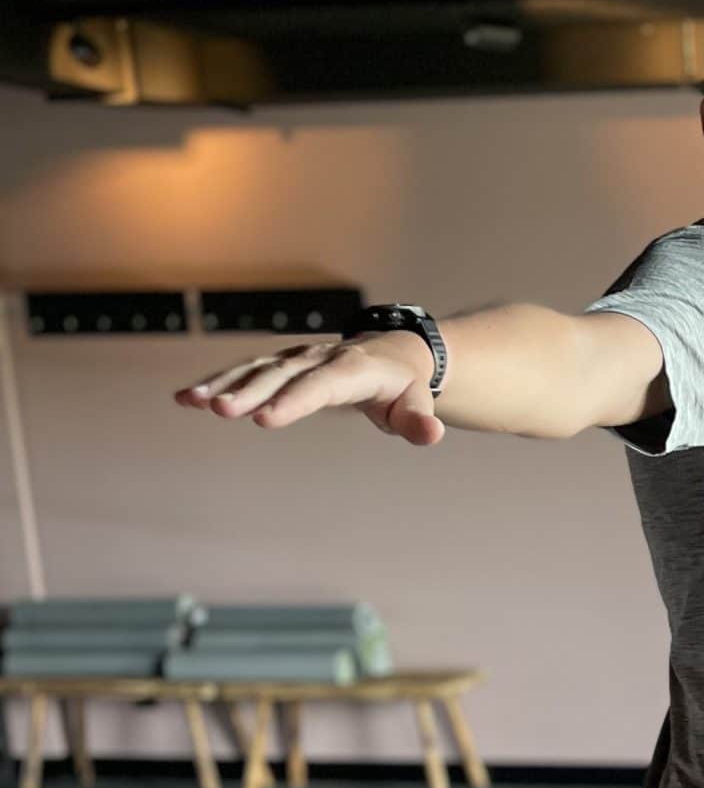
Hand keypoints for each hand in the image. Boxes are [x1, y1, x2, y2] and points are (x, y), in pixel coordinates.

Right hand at [172, 332, 444, 444]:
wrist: (395, 354)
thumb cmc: (406, 387)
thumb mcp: (417, 405)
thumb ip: (419, 421)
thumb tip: (432, 433)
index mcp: (354, 369)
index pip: (322, 386)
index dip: (294, 400)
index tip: (265, 419)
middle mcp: (320, 357)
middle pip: (282, 375)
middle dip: (250, 392)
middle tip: (221, 412)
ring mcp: (298, 358)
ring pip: (257, 369)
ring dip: (223, 384)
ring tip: (191, 403)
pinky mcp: (282, 364)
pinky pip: (247, 371)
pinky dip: (218, 382)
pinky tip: (187, 400)